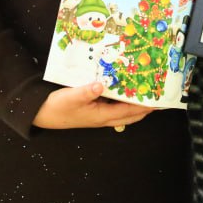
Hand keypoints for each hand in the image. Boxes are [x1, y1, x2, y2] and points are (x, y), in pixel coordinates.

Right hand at [32, 81, 153, 130]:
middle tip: (159, 97)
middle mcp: (104, 118)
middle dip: (146, 108)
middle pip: (131, 115)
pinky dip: (125, 102)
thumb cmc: (57, 107)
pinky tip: (126, 91)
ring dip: (137, 106)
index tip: (157, 100)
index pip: (128, 111)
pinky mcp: (94, 110)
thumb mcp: (71, 97)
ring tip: (147, 94)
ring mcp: (99, 115)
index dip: (144, 106)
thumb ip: (86, 91)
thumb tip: (101, 85)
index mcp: (101, 116)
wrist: (42, 114)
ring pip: (124, 112)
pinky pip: (115, 107)